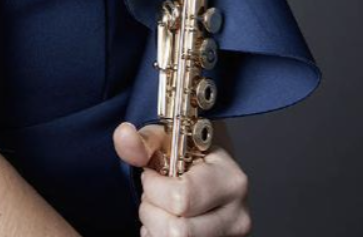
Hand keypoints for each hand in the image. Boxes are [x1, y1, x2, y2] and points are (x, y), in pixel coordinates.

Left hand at [112, 121, 251, 235]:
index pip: (182, 198)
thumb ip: (143, 141)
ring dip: (154, 228)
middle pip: (178, 232)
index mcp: (230, 180)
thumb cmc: (187, 156)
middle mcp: (237, 216)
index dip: (154, 188)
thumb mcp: (166, 140)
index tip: (152, 175)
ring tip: (159, 209)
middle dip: (152, 211)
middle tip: (154, 196)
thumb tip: (125, 135)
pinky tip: (164, 224)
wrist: (207, 174)